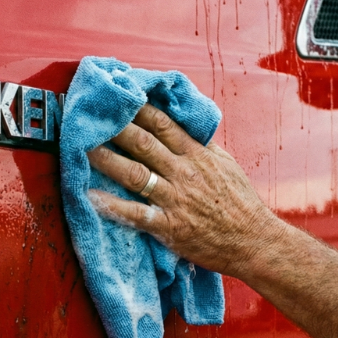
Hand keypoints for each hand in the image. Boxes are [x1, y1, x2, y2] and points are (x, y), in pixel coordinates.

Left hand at [87, 104, 285, 278]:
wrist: (254, 241)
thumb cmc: (241, 204)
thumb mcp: (226, 165)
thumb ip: (202, 145)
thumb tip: (183, 125)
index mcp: (197, 155)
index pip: (162, 124)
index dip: (136, 108)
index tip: (117, 96)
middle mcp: (184, 173)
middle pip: (143, 143)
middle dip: (115, 127)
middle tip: (90, 115)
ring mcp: (176, 199)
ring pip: (135, 174)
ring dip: (106, 160)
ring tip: (82, 148)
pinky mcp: (170, 227)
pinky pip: (136, 215)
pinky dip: (113, 206)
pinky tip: (91, 197)